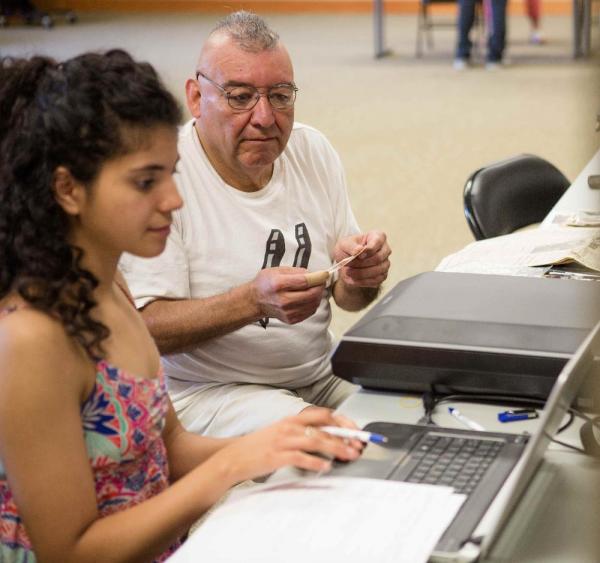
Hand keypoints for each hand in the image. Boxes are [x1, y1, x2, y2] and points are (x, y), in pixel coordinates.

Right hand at [213, 408, 363, 484]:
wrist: (233, 457)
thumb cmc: (258, 446)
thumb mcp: (281, 432)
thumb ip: (302, 432)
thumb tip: (328, 438)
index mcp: (291, 419)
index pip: (322, 414)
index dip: (342, 421)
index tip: (355, 430)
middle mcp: (289, 427)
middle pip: (323, 427)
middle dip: (344, 436)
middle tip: (358, 445)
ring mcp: (282, 441)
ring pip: (316, 440)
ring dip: (336, 448)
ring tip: (350, 455)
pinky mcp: (276, 456)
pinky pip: (300, 457)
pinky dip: (315, 462)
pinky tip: (326, 467)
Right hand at [251, 267, 324, 323]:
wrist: (255, 301)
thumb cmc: (266, 283)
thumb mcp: (277, 270)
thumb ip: (296, 271)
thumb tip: (313, 274)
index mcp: (278, 284)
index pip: (304, 282)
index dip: (317, 277)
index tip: (324, 274)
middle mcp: (283, 300)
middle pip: (311, 295)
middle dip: (320, 287)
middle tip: (321, 282)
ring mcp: (287, 312)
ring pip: (313, 304)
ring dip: (318, 296)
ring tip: (315, 289)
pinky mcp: (291, 319)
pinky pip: (310, 312)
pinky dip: (313, 304)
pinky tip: (309, 298)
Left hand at [334, 231, 390, 287]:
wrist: (347, 263)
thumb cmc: (348, 250)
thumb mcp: (344, 244)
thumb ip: (351, 246)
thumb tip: (359, 250)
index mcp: (378, 236)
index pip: (377, 242)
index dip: (368, 250)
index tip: (358, 255)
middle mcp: (385, 249)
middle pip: (378, 258)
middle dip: (361, 263)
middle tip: (348, 264)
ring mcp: (385, 263)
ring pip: (378, 270)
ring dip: (361, 273)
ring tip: (348, 272)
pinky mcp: (382, 275)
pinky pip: (376, 280)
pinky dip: (363, 281)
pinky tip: (352, 279)